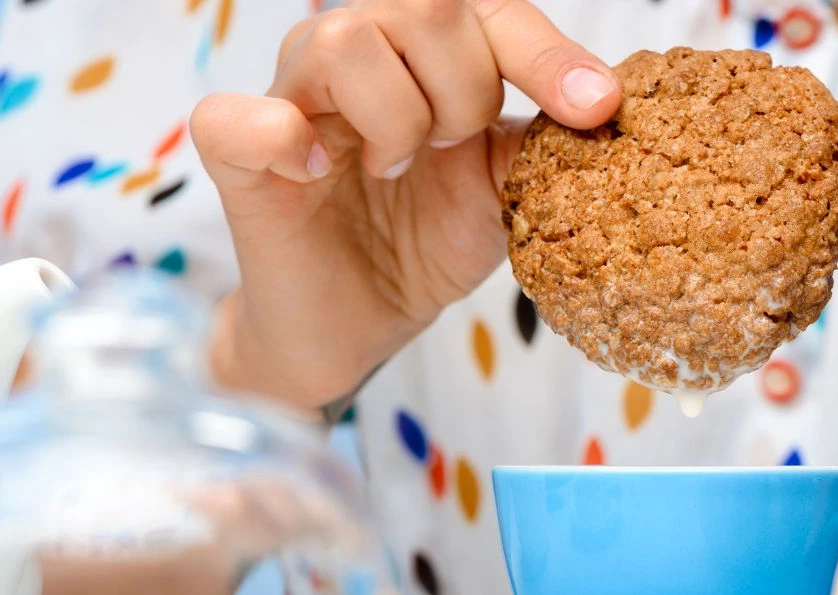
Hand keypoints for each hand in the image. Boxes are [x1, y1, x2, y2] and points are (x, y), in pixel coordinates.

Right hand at [191, 0, 620, 411]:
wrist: (363, 321)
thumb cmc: (427, 240)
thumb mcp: (506, 190)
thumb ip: (542, 138)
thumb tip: (599, 103)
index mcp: (425, 52)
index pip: (488, 10)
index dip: (545, 53)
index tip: (596, 107)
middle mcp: (356, 52)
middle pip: (423, 6)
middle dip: (465, 90)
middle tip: (452, 149)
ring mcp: (292, 96)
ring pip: (344, 42)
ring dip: (395, 117)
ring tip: (393, 169)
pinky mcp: (237, 155)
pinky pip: (241, 116)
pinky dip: (285, 140)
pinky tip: (318, 173)